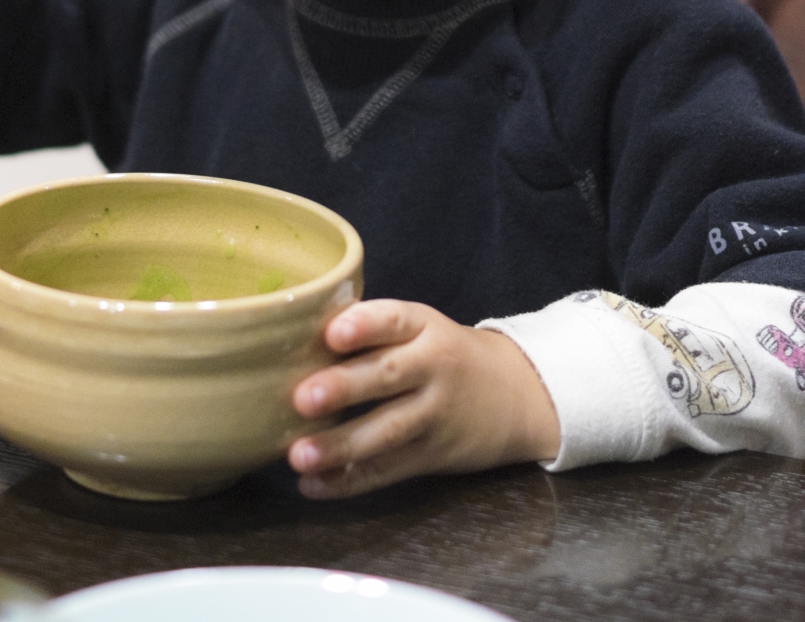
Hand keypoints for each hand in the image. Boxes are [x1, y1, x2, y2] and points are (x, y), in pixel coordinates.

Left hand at [287, 300, 560, 499]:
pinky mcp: (433, 454)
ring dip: (341, 445)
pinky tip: (313, 484)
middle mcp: (432, 367)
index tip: (332, 333)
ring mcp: (435, 413)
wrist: (516, 394)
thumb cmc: (442, 355)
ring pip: (387, 431)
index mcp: (423, 326)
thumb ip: (372, 333)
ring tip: (297, 456)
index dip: (364, 325)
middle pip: (387, 376)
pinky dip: (349, 481)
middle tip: (302, 398)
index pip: (394, 319)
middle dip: (344, 387)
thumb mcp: (421, 329)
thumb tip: (288, 339)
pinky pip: (388, 469)